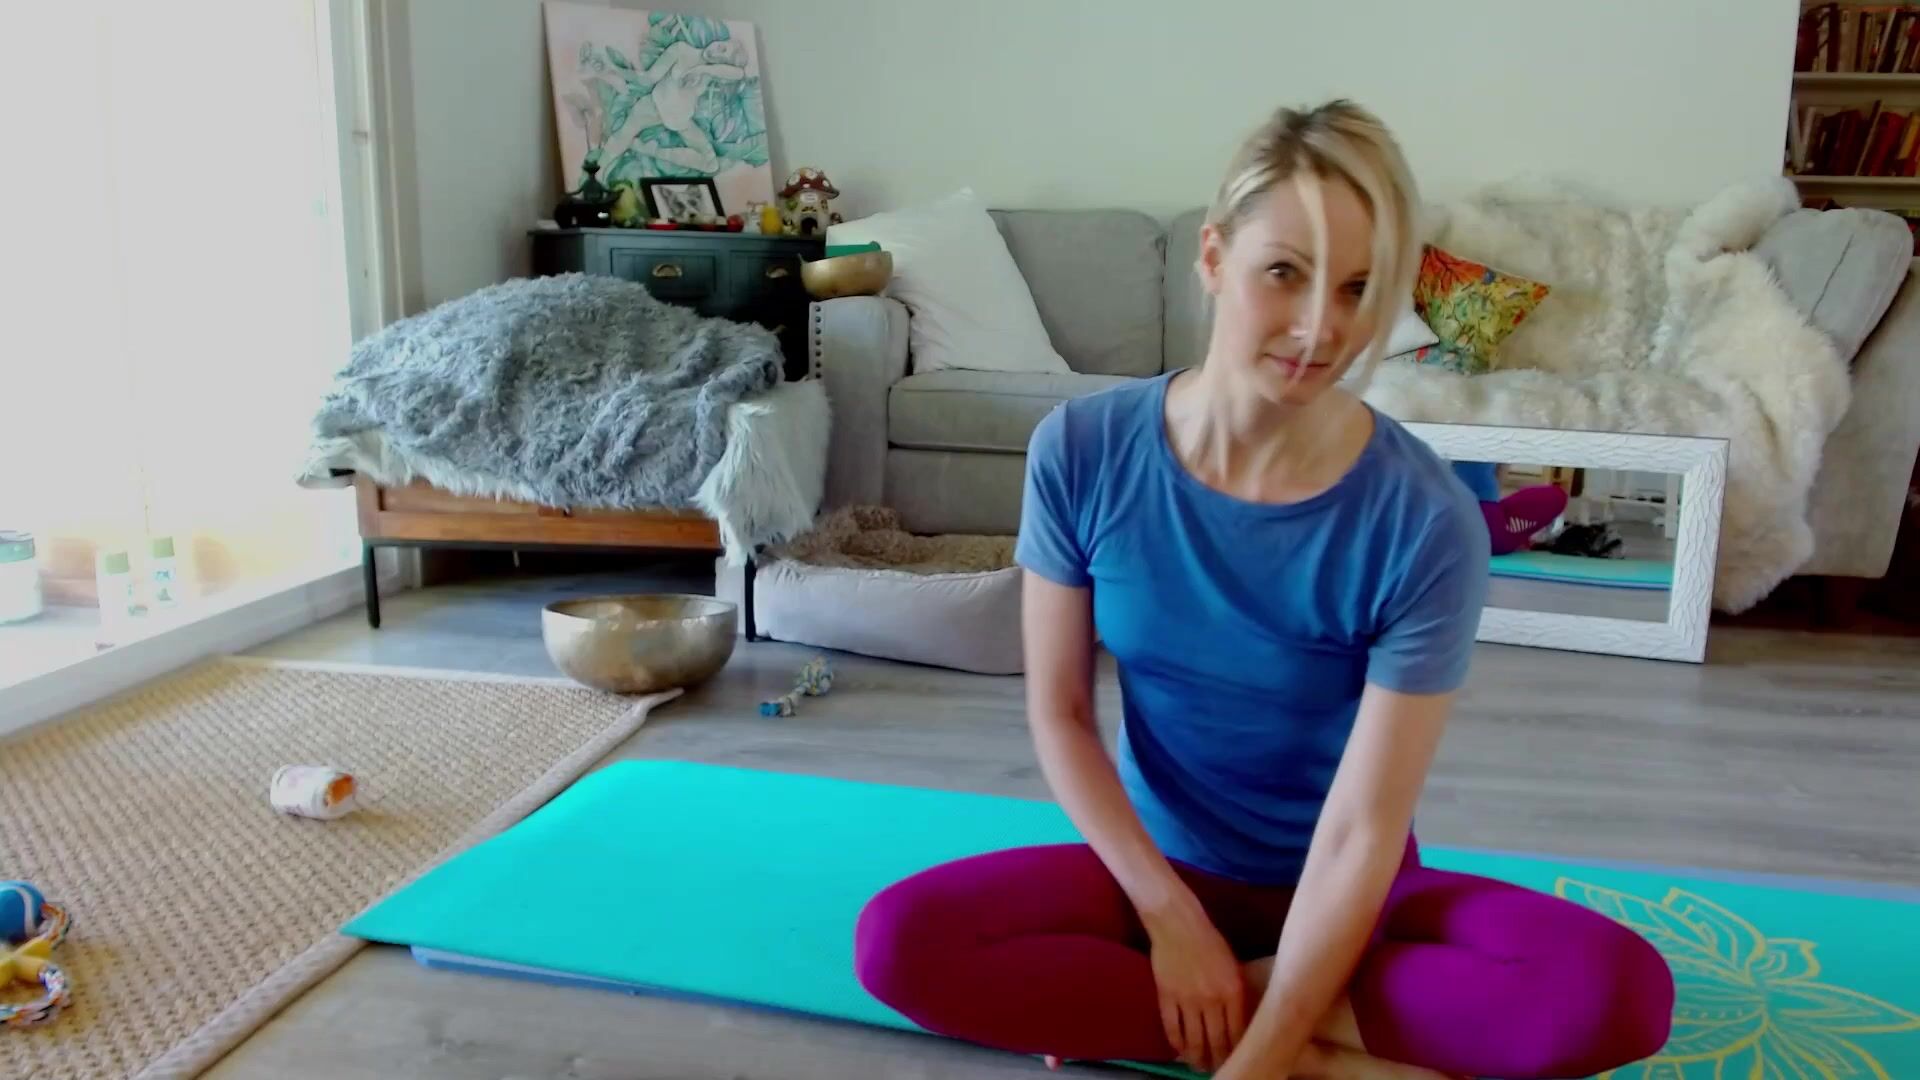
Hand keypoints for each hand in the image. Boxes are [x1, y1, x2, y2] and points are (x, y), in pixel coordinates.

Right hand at [1142, 902, 1246, 1072]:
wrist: (1177, 923)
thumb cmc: (1210, 939)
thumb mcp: (1232, 965)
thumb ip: (1235, 992)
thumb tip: (1236, 1019)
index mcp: (1233, 990)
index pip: (1238, 1031)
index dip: (1237, 1050)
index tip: (1237, 1059)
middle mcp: (1212, 998)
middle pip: (1217, 1040)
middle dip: (1218, 1059)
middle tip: (1218, 1068)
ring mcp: (1187, 999)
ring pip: (1194, 1039)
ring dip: (1196, 1057)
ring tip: (1198, 1066)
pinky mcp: (1167, 996)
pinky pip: (1172, 1027)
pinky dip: (1176, 1043)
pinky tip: (1179, 1050)